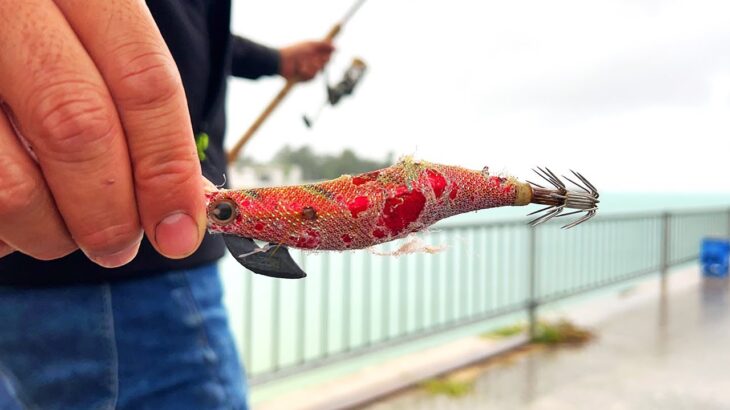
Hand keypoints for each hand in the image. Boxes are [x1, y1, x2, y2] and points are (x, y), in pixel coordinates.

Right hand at [0, 1, 205, 266]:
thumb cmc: (41, 31)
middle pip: (80, 129)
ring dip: (49, 232)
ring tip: (58, 230)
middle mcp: (12, 8)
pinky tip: (9, 214)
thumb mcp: (95, 39)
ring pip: (12, 182)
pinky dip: (2, 231)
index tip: (180, 231)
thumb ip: (138, 107)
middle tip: (118, 247)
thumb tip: (187, 203)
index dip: (169, 169)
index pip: (145, 83)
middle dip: (111, 213)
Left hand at [279, 41, 334, 80]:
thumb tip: (336, 47)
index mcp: (315, 53)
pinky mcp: (306, 79)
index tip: (325, 53)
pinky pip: (312, 76)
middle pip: (325, 62)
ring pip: (319, 70)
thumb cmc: (295, 51)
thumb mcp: (310, 44)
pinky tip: (300, 69)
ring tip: (302, 63)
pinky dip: (306, 72)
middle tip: (311, 57)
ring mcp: (310, 71)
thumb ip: (323, 45)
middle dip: (319, 60)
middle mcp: (313, 62)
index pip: (327, 54)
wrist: (282, 61)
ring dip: (311, 65)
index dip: (327, 54)